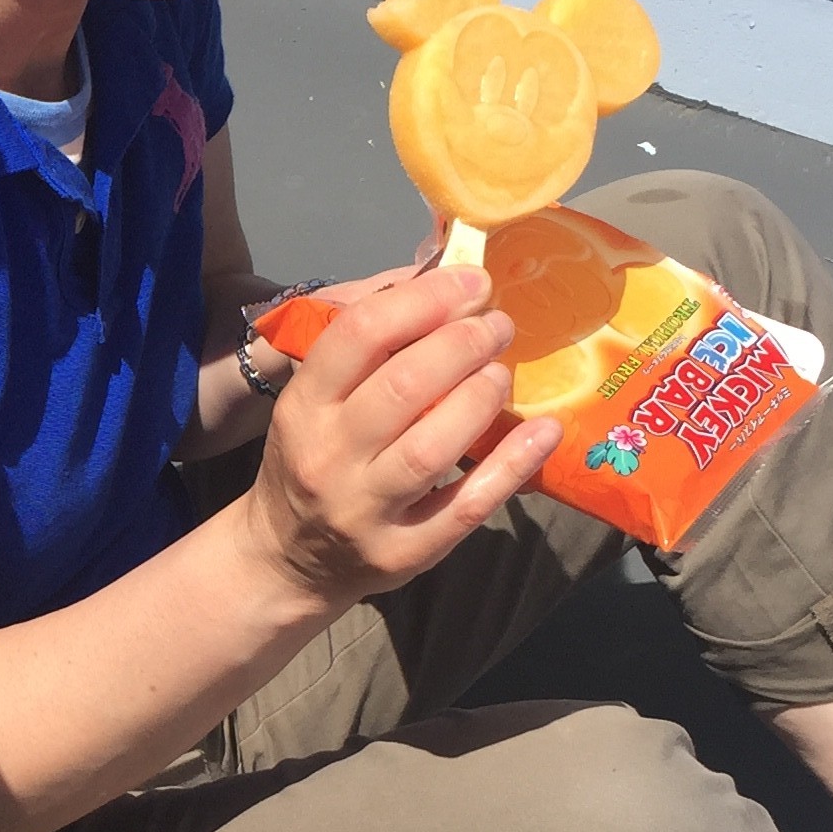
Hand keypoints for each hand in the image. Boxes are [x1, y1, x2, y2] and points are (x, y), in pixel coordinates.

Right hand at [239, 263, 559, 607]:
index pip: (359, 335)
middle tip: (498, 324)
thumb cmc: (312, 458)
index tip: (470, 282)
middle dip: (464, 342)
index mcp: (304, 407)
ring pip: (433, 445)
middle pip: (403, 385)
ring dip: (481, 396)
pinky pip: (466, 505)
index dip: (424, 299)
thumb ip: (370, 346)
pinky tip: (543, 430)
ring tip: (501, 371)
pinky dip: (511, 464)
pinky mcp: (403, 552)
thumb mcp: (316, 400)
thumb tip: (443, 274)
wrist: (289, 558)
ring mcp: (365, 509)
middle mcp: (329, 457)